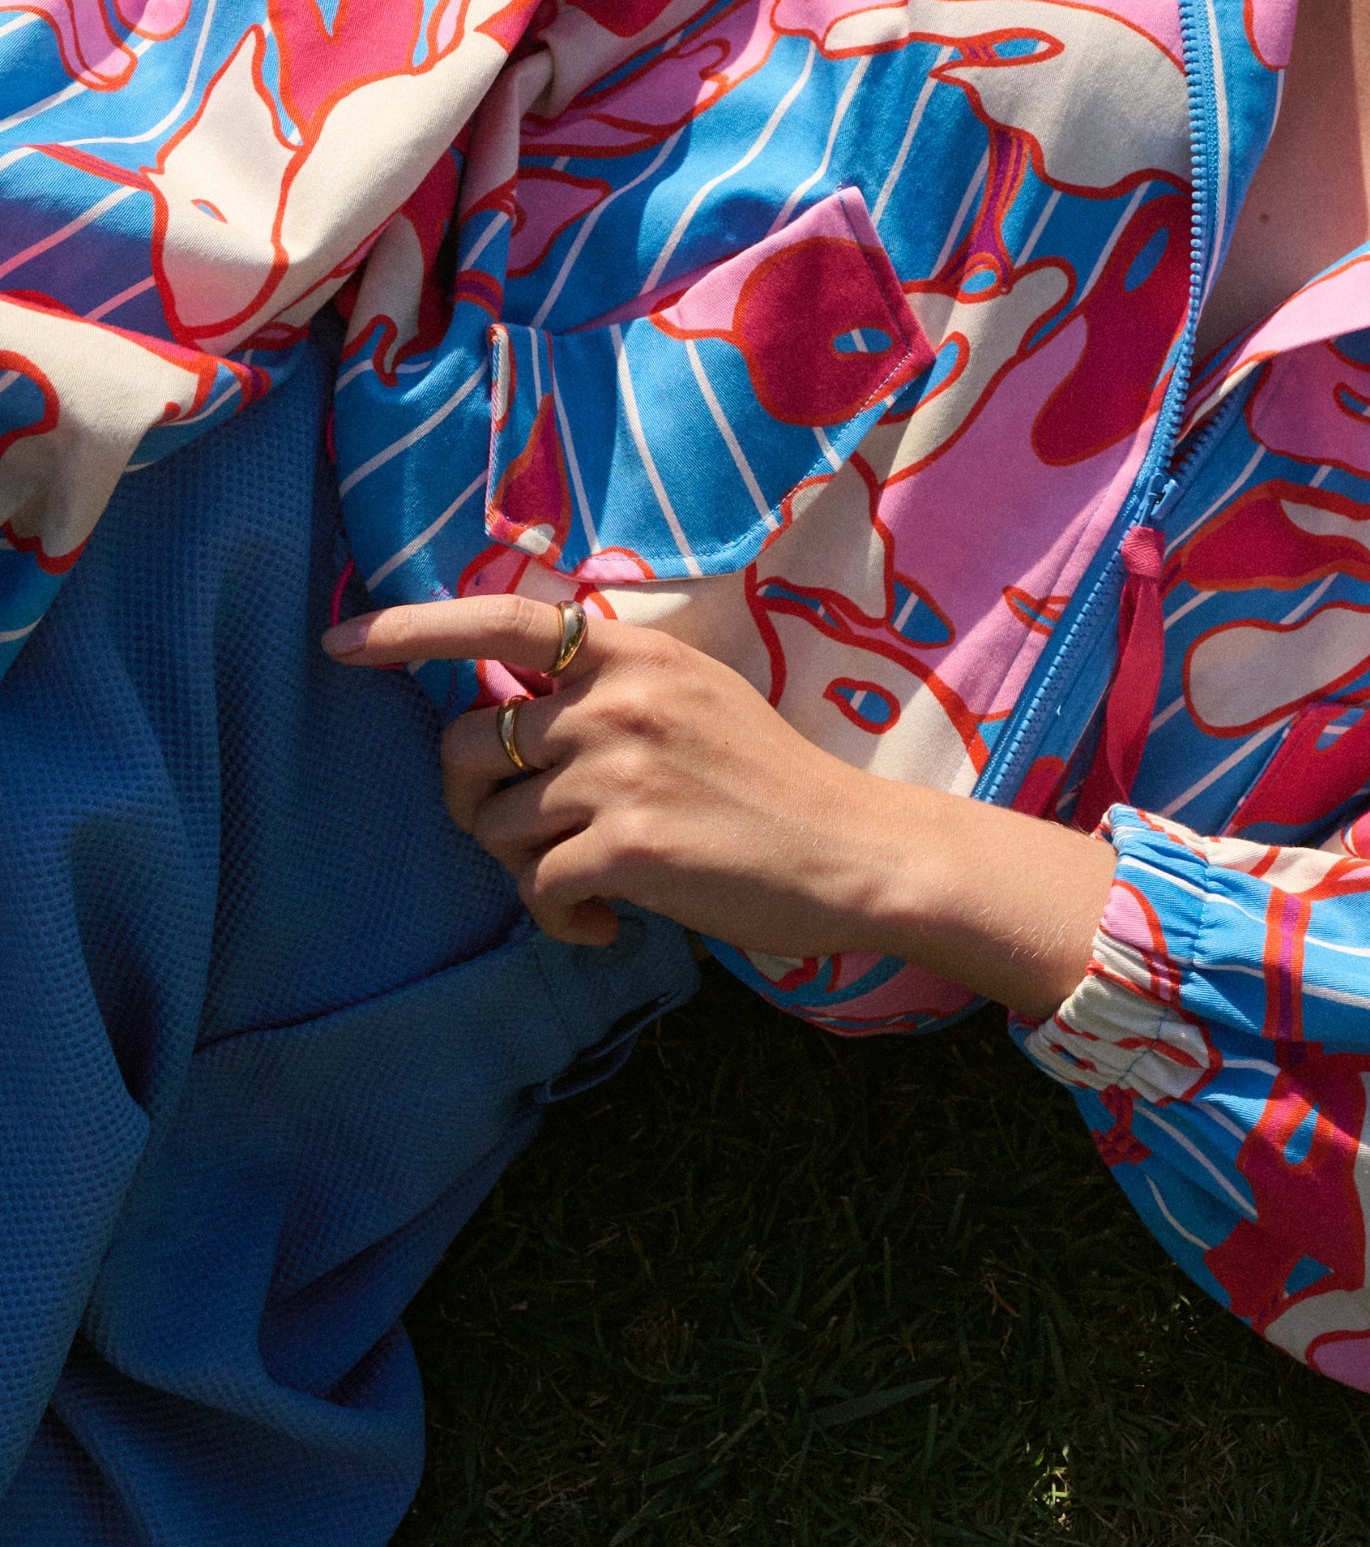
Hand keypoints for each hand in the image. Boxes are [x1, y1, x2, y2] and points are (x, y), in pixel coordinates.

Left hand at [321, 590, 1116, 1017]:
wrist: (852, 850)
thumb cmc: (770, 782)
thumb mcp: (694, 697)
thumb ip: (609, 689)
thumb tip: (505, 712)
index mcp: (634, 652)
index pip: (502, 622)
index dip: (411, 630)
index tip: (340, 643)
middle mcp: (617, 699)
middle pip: (467, 746)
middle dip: (471, 802)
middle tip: (523, 837)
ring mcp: (618, 771)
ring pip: (495, 827)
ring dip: (525, 869)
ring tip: (590, 884)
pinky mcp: (625, 846)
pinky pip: (534, 889)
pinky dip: (559, 920)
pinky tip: (608, 925)